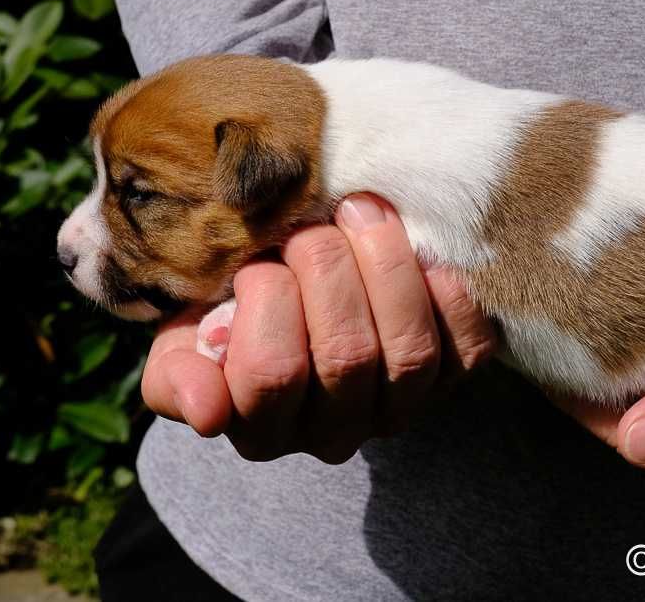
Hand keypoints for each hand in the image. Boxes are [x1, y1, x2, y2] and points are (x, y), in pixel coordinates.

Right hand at [141, 194, 496, 462]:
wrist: (291, 297)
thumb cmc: (228, 315)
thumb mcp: (181, 341)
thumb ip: (177, 376)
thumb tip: (206, 410)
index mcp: (262, 428)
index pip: (270, 373)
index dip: (267, 301)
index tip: (257, 260)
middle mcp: (335, 432)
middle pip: (346, 356)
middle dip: (328, 268)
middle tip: (312, 224)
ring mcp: (398, 408)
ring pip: (408, 351)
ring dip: (388, 267)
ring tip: (363, 212)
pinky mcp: (450, 378)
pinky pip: (467, 347)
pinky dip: (451, 295)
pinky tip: (423, 254)